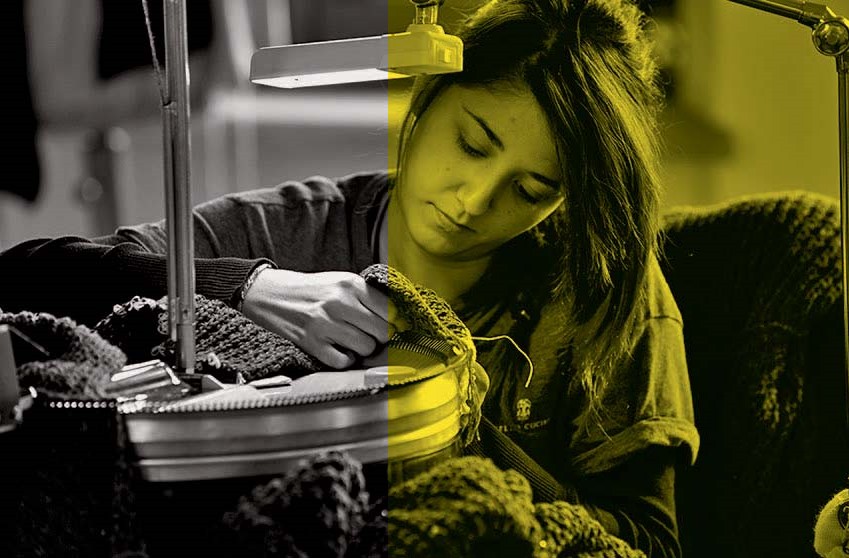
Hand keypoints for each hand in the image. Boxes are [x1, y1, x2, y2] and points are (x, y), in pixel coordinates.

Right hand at [240, 268, 405, 368]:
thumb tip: (398, 317)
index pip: (389, 309)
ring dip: (363, 348)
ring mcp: (325, 324)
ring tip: (352, 340)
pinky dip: (345, 359)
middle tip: (371, 334)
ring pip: (366, 348)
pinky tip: (339, 349)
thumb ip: (367, 295)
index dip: (395, 322)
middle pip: (382, 331)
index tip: (395, 326)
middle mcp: (339, 303)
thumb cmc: (311, 290)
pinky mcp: (312, 344)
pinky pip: (344, 361)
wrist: (269, 294)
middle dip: (380, 336)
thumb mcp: (340, 281)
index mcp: (350, 284)